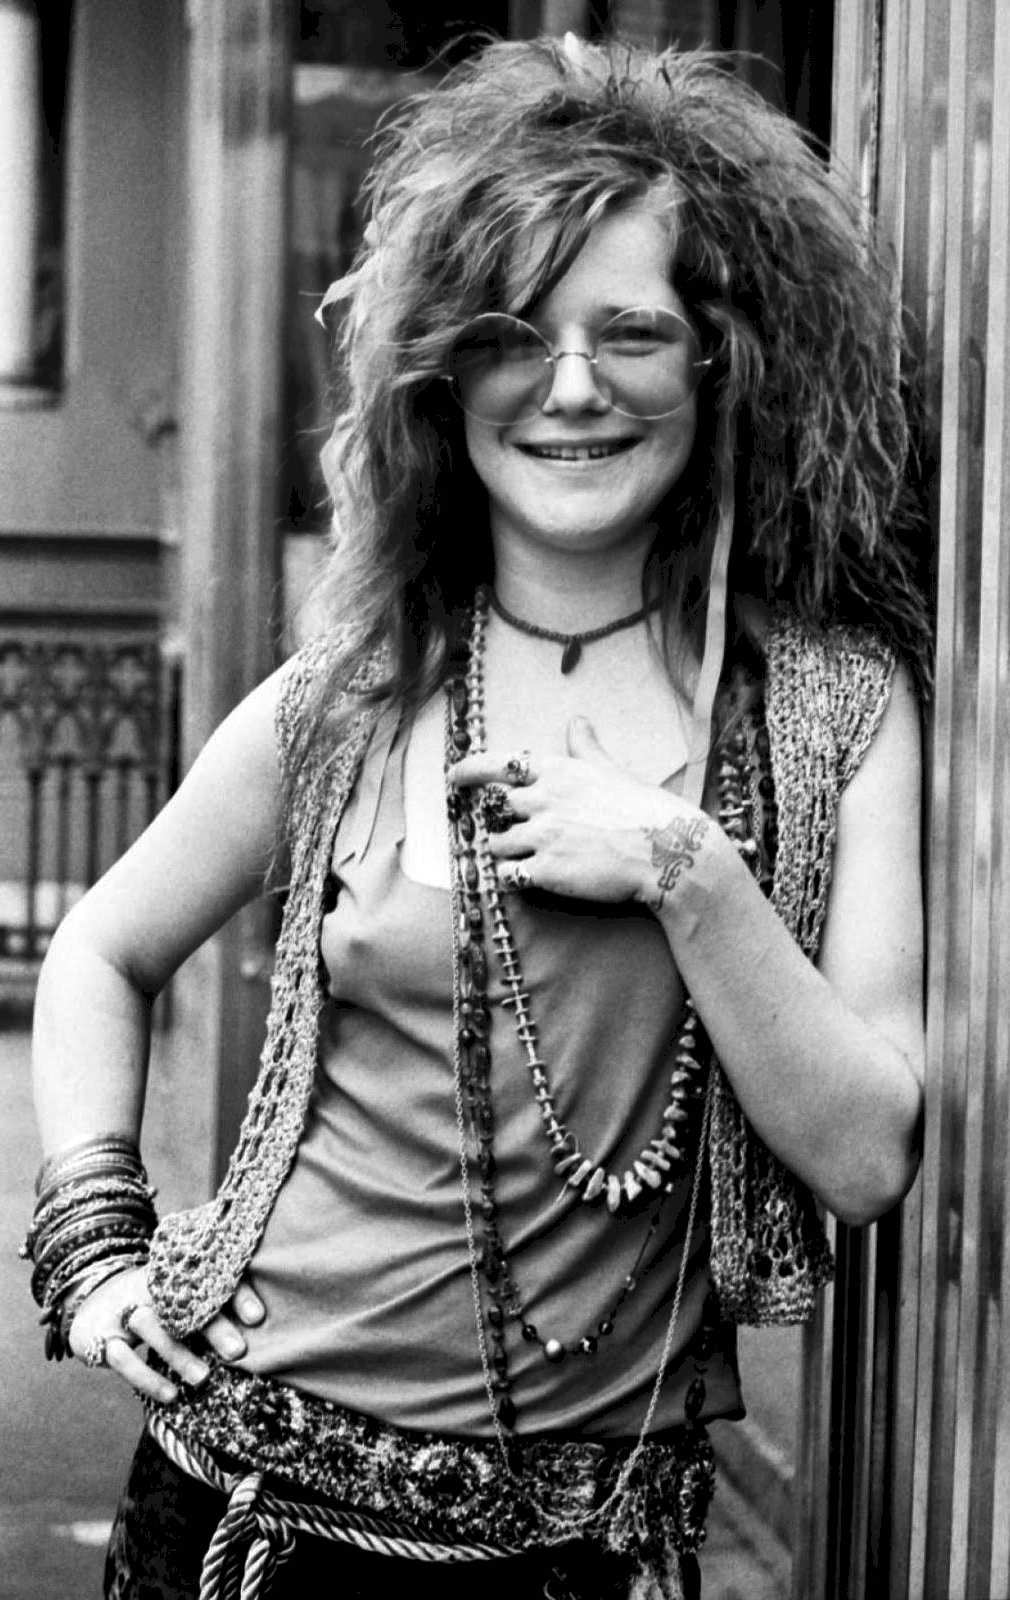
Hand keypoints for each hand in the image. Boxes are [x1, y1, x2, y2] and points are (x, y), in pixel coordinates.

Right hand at [66, 1264, 264, 1403]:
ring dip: (178, 1353)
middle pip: (182, 1302)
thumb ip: (216, 1305)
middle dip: (212, 1326)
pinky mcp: (100, 1338)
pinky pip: (122, 1358)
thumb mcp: (181, 1297)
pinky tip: (171, 1394)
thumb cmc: (155, 1302)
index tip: (258, 1317)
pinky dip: (147, 1378)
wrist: (91, 1297)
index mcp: (174, 1274)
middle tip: (238, 1351)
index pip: (209, 1276)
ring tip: (204, 1377)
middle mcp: (149, 1287)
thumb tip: (259, 1322)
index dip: (234, 1294)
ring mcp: (123, 1311)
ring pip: (151, 1326)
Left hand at [449, 716, 714, 906]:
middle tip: (502, 827)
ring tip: (520, 855)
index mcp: (556, 771)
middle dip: (494, 819)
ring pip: (495, 844)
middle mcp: (542, 800)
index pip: (497, 764)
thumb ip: (586, 747)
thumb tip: (577, 720)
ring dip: (502, 850)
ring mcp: (541, 837)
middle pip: (493, 808)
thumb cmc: (643, 809)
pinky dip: (510, 877)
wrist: (667, 851)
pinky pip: (508, 875)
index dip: (469, 770)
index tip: (454, 778)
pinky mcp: (545, 871)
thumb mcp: (610, 769)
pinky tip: (525, 877)